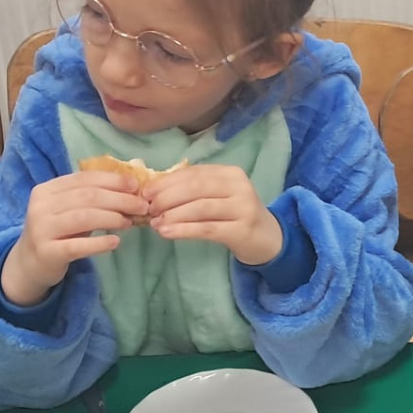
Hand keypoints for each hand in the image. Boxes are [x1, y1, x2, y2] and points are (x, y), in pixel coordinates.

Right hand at [2, 169, 148, 305]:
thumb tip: (133, 177)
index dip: (112, 180)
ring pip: (83, 217)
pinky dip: (99, 243)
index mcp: (47, 189)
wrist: (30, 263)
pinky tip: (115, 242)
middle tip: (141, 206)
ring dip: (112, 218)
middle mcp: (41, 206)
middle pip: (87, 197)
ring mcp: (42, 229)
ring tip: (130, 223)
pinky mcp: (47, 252)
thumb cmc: (59, 231)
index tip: (136, 186)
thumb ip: (94, 194)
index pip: (84, 179)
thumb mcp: (71, 209)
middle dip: (119, 199)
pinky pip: (77, 246)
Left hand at [142, 164, 283, 265]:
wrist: (267, 239)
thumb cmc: (235, 216)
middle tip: (148, 209)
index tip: (145, 192)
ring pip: (200, 208)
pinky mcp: (242, 230)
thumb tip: (154, 190)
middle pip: (196, 188)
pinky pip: (206, 229)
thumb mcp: (218, 196)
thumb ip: (194, 190)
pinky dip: (183, 230)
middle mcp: (239, 186)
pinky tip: (167, 233)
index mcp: (231, 173)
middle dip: (167, 197)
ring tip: (155, 223)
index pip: (193, 173)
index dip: (166, 182)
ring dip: (172, 215)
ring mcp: (243, 208)